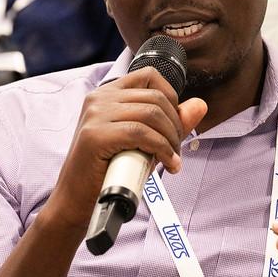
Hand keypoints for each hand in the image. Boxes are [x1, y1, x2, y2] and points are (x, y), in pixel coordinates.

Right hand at [44, 66, 206, 232]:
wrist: (76, 201)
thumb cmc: (108, 170)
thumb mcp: (143, 141)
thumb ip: (170, 122)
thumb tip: (200, 105)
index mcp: (107, 93)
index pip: (150, 75)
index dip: (171, 97)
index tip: (174, 124)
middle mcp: (98, 98)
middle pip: (155, 98)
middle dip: (175, 125)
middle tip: (175, 150)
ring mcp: (95, 115)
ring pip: (151, 114)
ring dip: (170, 140)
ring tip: (171, 159)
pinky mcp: (95, 135)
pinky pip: (141, 134)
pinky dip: (161, 149)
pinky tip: (166, 163)